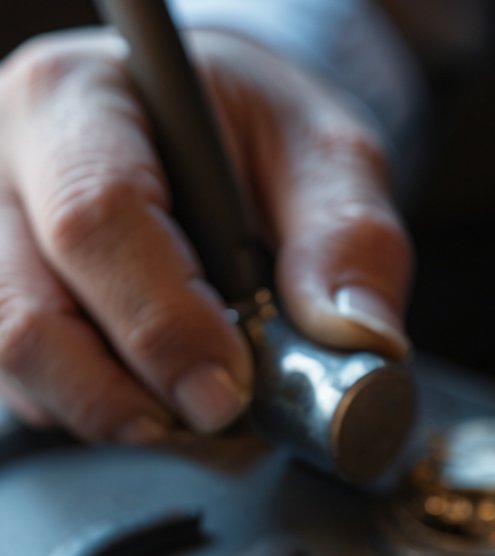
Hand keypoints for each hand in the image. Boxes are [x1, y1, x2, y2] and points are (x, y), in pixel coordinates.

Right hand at [0, 28, 410, 440]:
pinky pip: (33, 395)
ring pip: (20, 369)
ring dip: (123, 416)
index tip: (229, 389)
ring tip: (202, 406)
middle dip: (136, 396)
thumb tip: (360, 337)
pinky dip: (108, 417)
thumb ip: (349, 238)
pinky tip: (163, 393)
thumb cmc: (253, 135)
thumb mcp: (325, 155)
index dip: (166, 325)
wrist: (206, 140)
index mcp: (77, 100)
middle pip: (33, 320)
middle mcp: (7, 169)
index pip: (96, 223)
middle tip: (221, 417)